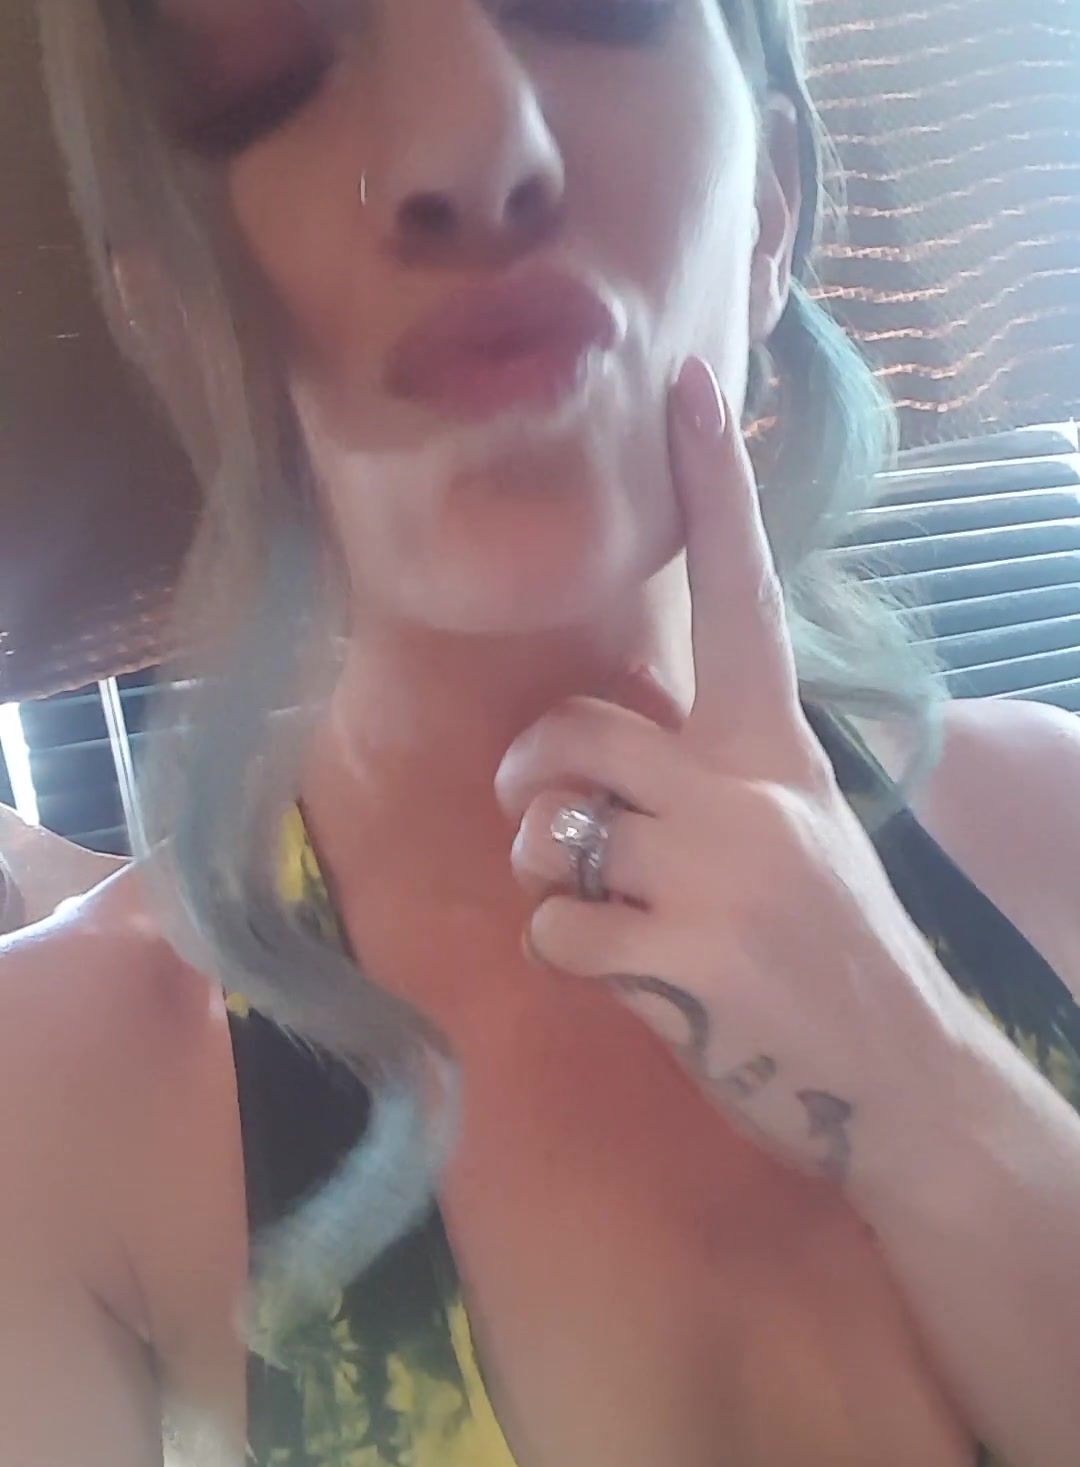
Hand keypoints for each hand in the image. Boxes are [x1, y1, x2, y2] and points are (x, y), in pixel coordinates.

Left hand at [494, 357, 959, 1187]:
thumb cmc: (834, 950)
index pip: (740, 599)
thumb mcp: (798, 832)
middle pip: (577, 731)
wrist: (900, 1079)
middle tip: (531, 808)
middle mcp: (748, 797)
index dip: (711, 492)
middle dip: (529, 772)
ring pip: (550, 832)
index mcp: (779, 751)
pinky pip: (554, 930)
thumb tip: (593, 758)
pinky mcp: (682, 962)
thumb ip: (712, 777)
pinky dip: (570, 958)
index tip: (685, 388)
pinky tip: (633, 979)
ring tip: (605, 910)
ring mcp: (716, 878)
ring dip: (550, 876)